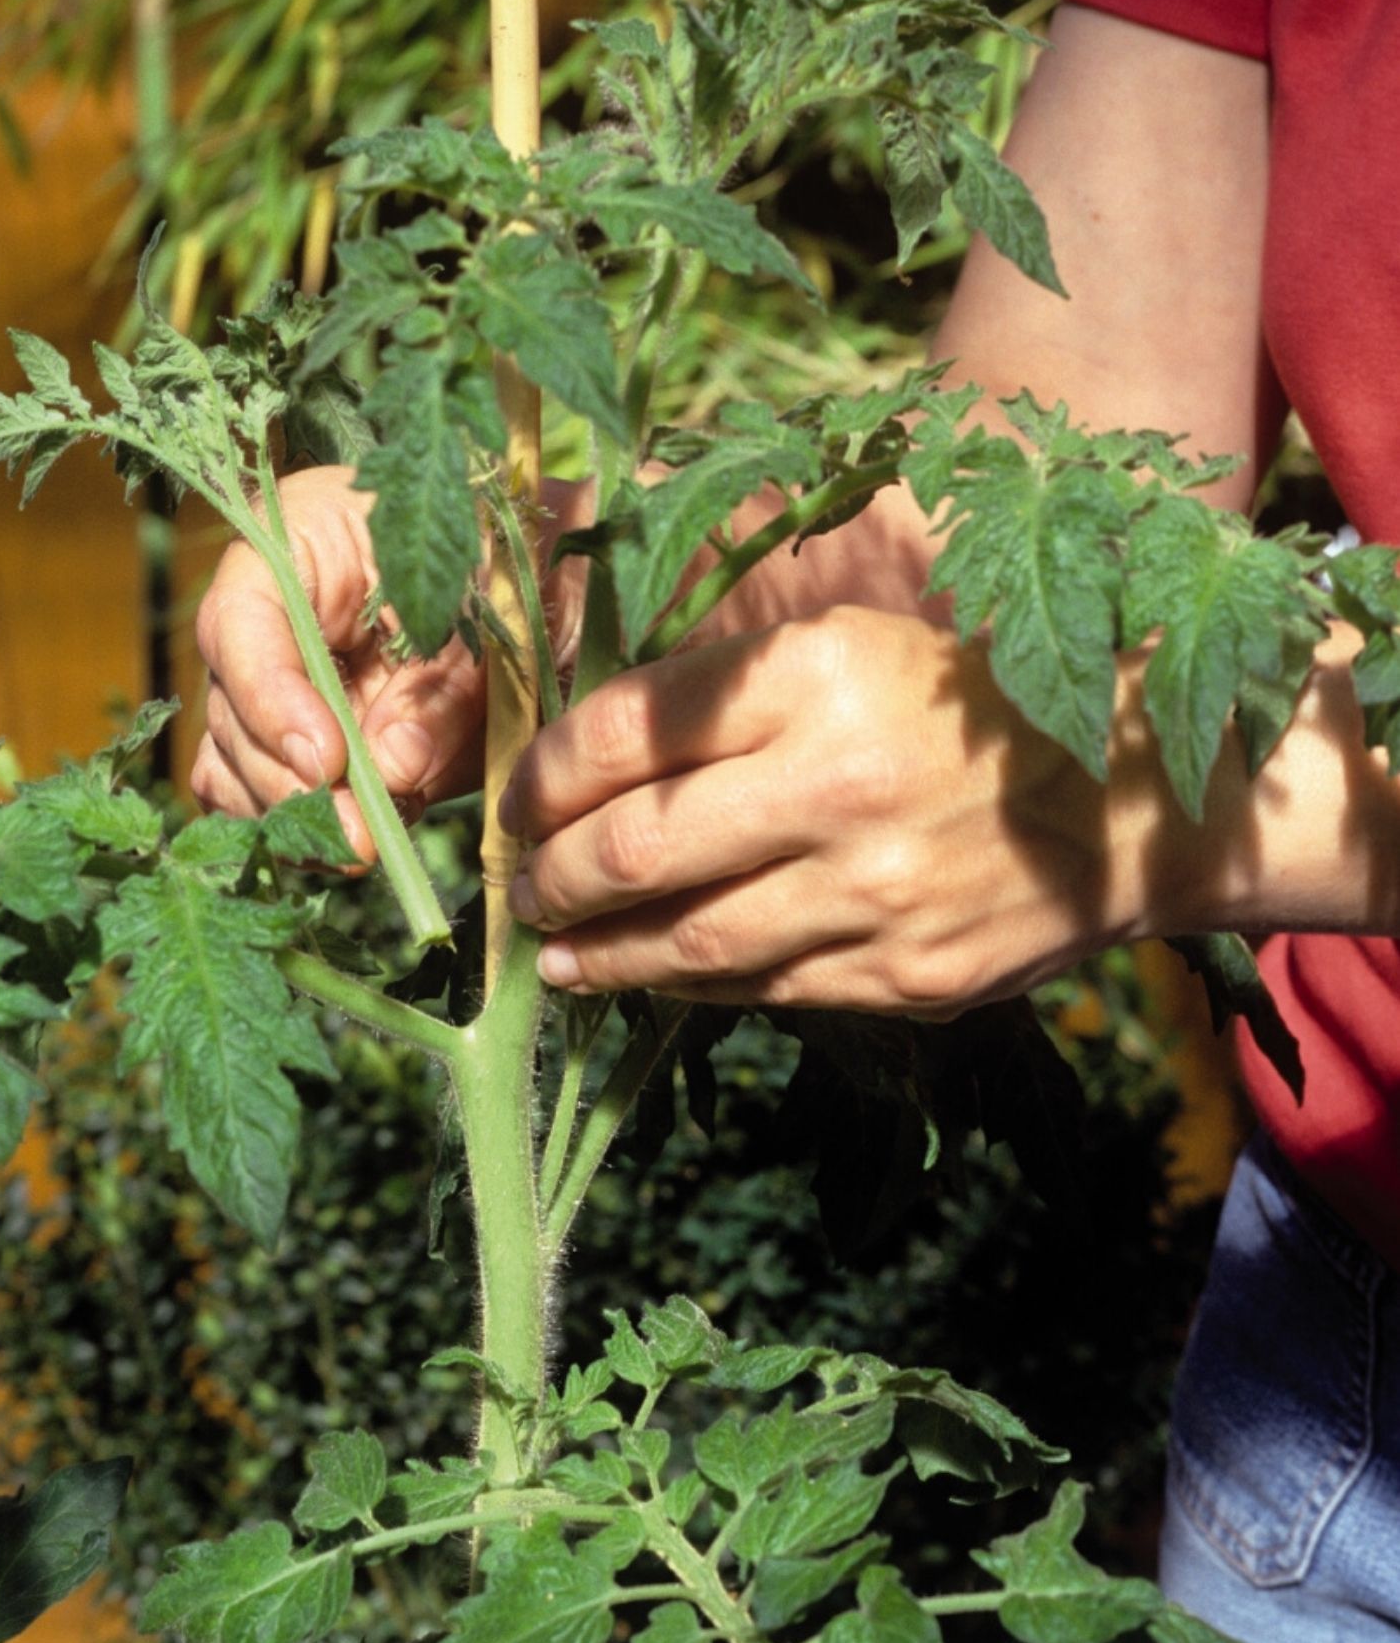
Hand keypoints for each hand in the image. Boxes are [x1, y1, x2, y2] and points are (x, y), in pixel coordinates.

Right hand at [192, 469, 586, 858]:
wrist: (545, 583)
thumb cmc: (515, 571)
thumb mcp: (494, 614)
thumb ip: (444, 689)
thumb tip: (392, 769)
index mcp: (298, 541)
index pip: (239, 622)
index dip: (270, 698)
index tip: (326, 761)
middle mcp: (266, 613)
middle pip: (230, 708)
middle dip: (290, 782)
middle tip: (356, 836)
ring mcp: (270, 681)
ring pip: (235, 765)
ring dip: (294, 816)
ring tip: (363, 846)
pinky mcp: (291, 739)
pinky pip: (261, 796)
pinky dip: (301, 829)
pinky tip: (353, 844)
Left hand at [499, 605, 1176, 1012]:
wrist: (1127, 802)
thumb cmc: (958, 710)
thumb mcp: (845, 653)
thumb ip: (722, 699)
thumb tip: (577, 761)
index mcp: (814, 675)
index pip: (621, 733)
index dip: (539, 777)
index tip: (514, 801)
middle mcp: (837, 782)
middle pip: (629, 849)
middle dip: (545, 879)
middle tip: (520, 888)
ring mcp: (872, 892)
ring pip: (681, 942)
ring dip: (595, 954)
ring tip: (557, 952)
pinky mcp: (901, 976)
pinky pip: (757, 989)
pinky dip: (685, 984)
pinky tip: (646, 976)